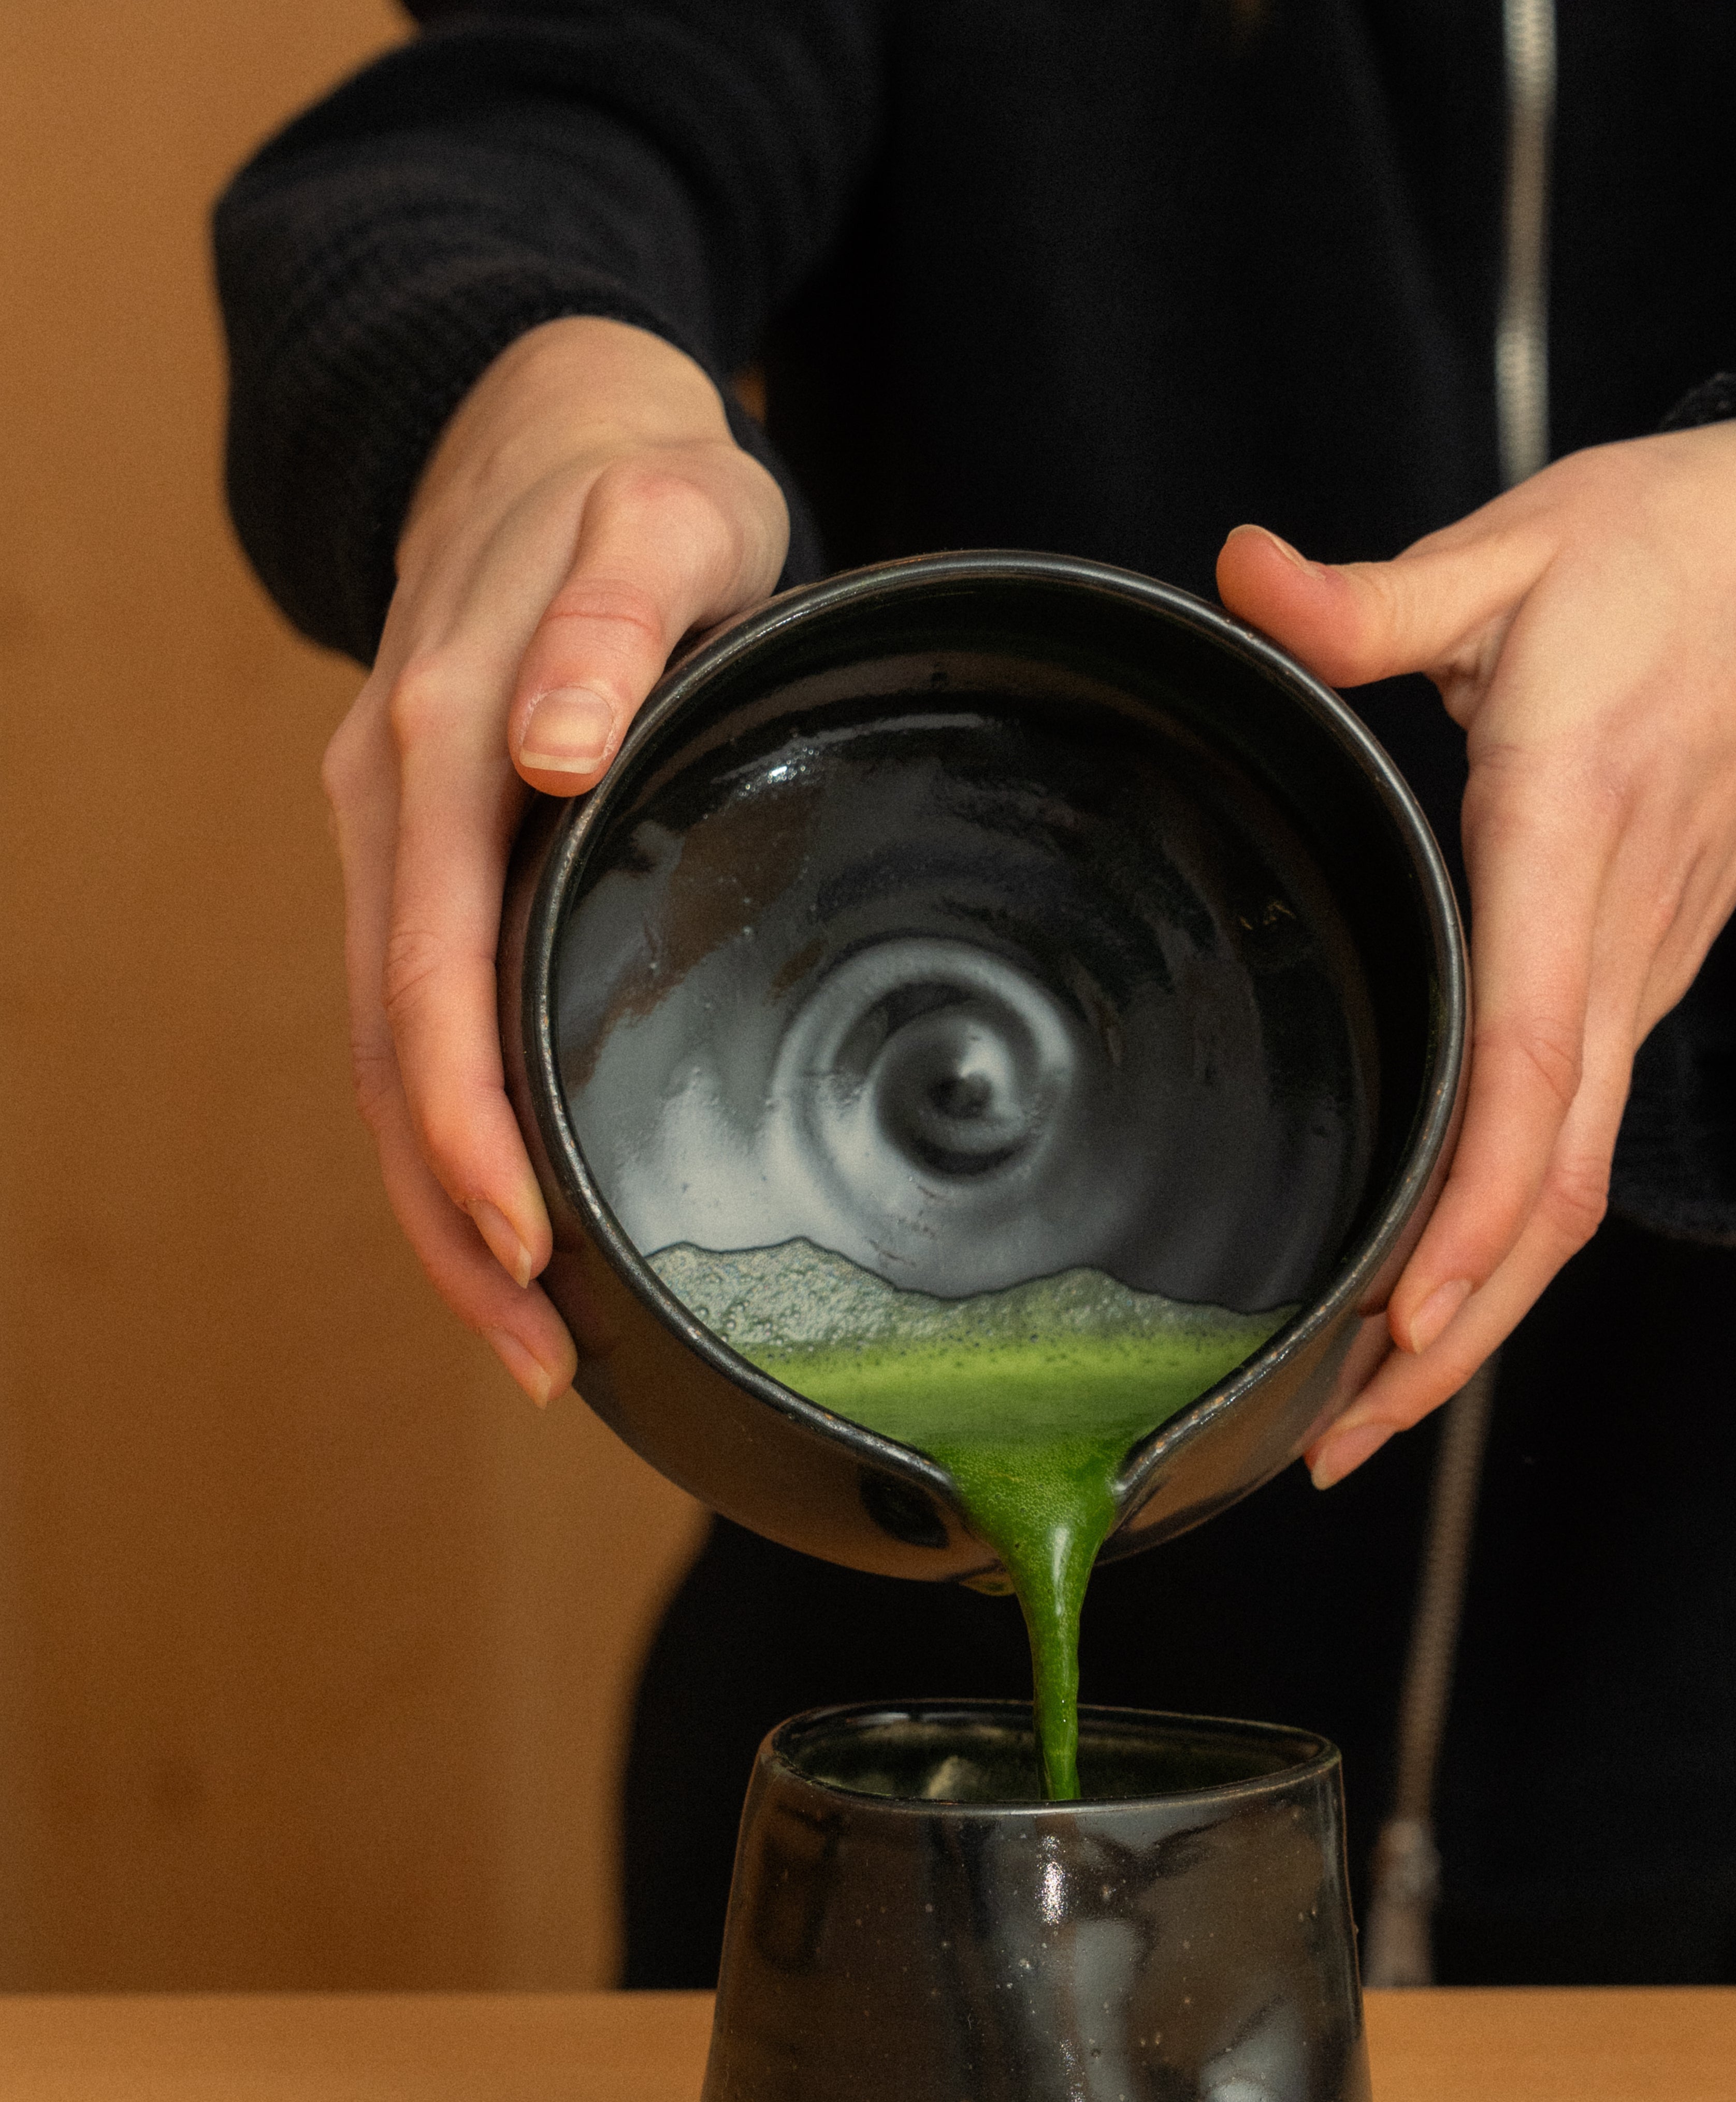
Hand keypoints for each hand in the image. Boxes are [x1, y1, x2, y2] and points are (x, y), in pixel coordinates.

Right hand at [321, 318, 789, 1402]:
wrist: (546, 431)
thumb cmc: (637, 485)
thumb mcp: (667, 515)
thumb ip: (614, 619)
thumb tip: (553, 749)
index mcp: (444, 743)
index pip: (434, 971)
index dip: (469, 1122)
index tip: (529, 1243)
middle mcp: (395, 809)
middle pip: (396, 1053)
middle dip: (458, 1219)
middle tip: (545, 1359)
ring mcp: (394, 844)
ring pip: (391, 1061)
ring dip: (446, 1208)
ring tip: (532, 1340)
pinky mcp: (421, 863)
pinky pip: (417, 1024)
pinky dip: (451, 1136)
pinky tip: (509, 1223)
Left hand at [1216, 415, 1735, 1485]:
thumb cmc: (1676, 554)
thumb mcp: (1520, 548)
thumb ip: (1373, 595)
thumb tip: (1243, 571)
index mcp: (1571, 830)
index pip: (1530, 1049)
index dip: (1474, 1193)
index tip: (1406, 1306)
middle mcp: (1617, 939)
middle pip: (1552, 1178)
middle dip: (1455, 1327)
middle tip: (1336, 1438)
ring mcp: (1638, 977)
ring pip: (1571, 1186)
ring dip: (1480, 1314)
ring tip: (1366, 1413)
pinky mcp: (1636, 984)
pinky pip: (1575, 1145)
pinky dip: (1508, 1241)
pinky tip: (1436, 1298)